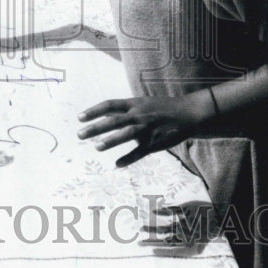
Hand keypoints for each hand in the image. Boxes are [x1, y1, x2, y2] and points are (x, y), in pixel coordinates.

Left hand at [77, 93, 212, 166]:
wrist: (189, 113)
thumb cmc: (161, 108)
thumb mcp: (142, 103)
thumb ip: (124, 109)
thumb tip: (104, 115)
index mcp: (134, 104)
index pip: (109, 105)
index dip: (93, 111)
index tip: (79, 118)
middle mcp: (139, 115)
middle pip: (114, 121)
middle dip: (95, 127)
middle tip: (79, 134)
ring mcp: (148, 129)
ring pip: (127, 134)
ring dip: (111, 141)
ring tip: (96, 147)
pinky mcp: (156, 142)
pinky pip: (140, 152)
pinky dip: (128, 159)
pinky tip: (117, 164)